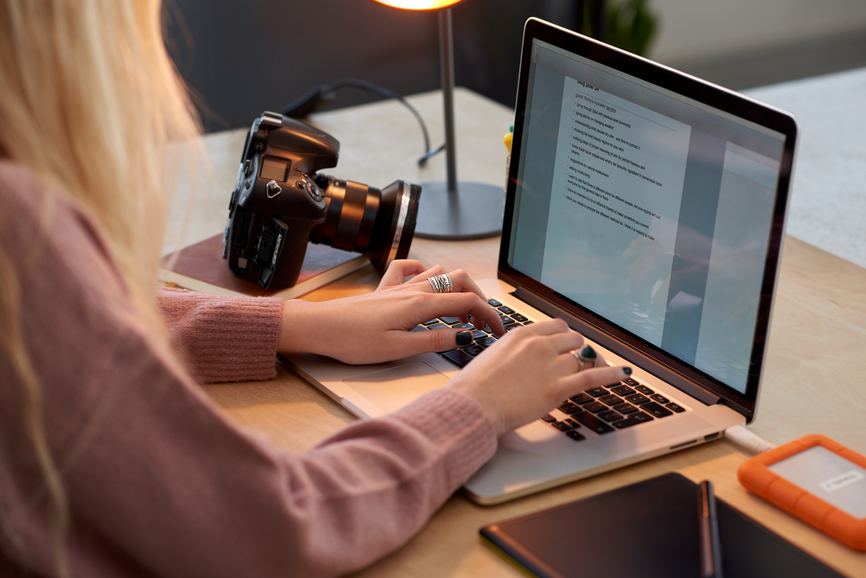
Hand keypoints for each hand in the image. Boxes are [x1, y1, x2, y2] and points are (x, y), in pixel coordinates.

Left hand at [278, 260, 505, 364]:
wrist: (320, 327)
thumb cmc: (353, 341)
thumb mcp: (399, 349)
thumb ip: (435, 340)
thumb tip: (465, 336)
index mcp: (419, 305)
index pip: (468, 302)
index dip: (490, 316)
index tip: (498, 332)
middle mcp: (412, 290)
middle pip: (459, 280)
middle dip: (479, 298)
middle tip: (482, 323)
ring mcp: (398, 287)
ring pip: (439, 272)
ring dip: (456, 287)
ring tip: (459, 311)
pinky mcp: (384, 289)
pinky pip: (409, 268)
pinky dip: (424, 272)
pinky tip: (425, 285)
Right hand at [445, 319, 629, 436]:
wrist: (473, 404)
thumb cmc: (475, 386)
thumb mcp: (492, 356)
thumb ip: (512, 352)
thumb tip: (521, 359)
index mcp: (522, 334)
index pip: (555, 326)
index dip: (562, 337)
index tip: (564, 344)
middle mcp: (539, 344)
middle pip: (572, 339)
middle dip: (574, 350)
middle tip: (573, 361)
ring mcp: (550, 365)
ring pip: (580, 357)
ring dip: (581, 366)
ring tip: (585, 372)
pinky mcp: (559, 387)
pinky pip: (593, 376)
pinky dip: (612, 374)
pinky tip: (624, 373)